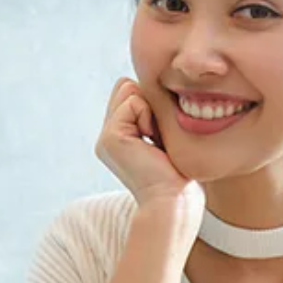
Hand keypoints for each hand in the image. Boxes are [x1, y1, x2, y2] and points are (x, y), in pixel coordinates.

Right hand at [97, 78, 200, 214]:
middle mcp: (107, 136)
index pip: (130, 92)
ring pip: (129, 91)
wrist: (172, 199)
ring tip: (156, 140)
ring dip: (150, 110)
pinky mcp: (110, 138)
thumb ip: (150, 111)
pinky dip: (148, 116)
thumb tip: (135, 84)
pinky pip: (132, 102)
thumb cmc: (177, 172)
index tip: (162, 135)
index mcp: (118, 136)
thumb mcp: (164, 134)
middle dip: (149, 103)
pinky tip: (151, 141)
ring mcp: (105, 137)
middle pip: (126, 87)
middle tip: (159, 137)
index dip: (152, 104)